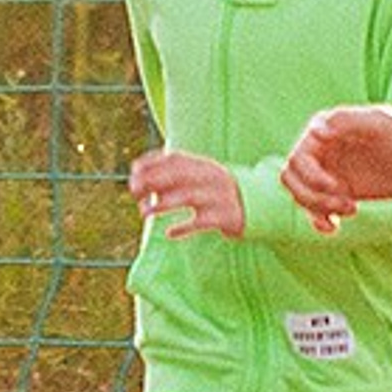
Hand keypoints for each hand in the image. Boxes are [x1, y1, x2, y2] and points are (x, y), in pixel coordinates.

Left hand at [129, 148, 245, 240]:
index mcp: (204, 165)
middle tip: (133, 191)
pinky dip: (183, 228)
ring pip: (186, 197)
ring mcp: (218, 197)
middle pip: (178, 176)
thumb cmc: (218, 192)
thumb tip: (137, 171)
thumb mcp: (200, 177)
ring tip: (143, 213)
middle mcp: (211, 177)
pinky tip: (169, 233)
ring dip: (162, 205)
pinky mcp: (224, 218)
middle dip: (152, 182)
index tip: (133, 172)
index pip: (174, 158)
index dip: (151, 163)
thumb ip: (174, 174)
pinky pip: (200, 223)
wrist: (258, 206)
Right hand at [281, 104, 391, 227]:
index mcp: (323, 131)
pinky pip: (316, 210)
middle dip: (312, 196)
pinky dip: (319, 221)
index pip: (297, 158)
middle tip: (345, 201)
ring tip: (352, 209)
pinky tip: (333, 228)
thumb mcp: (379, 122)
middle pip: (291, 180)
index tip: (338, 186)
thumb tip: (316, 131)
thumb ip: (347, 121)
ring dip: (319, 208)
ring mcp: (328, 172)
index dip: (311, 177)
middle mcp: (320, 151)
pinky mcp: (339, 192)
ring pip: (302, 197)